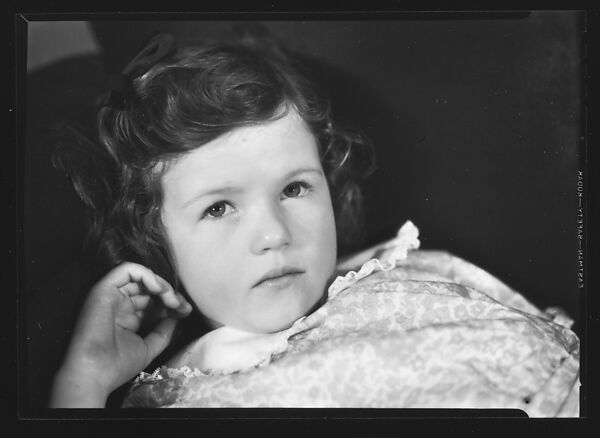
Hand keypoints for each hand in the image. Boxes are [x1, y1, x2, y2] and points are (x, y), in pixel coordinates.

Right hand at [50, 262, 191, 407]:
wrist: (94, 374)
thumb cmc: (117, 365)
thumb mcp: (149, 346)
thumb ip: (164, 330)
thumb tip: (178, 316)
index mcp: (127, 317)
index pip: (153, 301)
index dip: (171, 302)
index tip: (186, 311)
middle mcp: (119, 304)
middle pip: (149, 288)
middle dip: (170, 294)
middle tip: (183, 306)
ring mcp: (111, 296)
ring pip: (141, 277)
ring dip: (161, 285)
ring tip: (173, 300)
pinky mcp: (103, 289)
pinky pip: (127, 270)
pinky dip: (146, 275)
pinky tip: (159, 289)